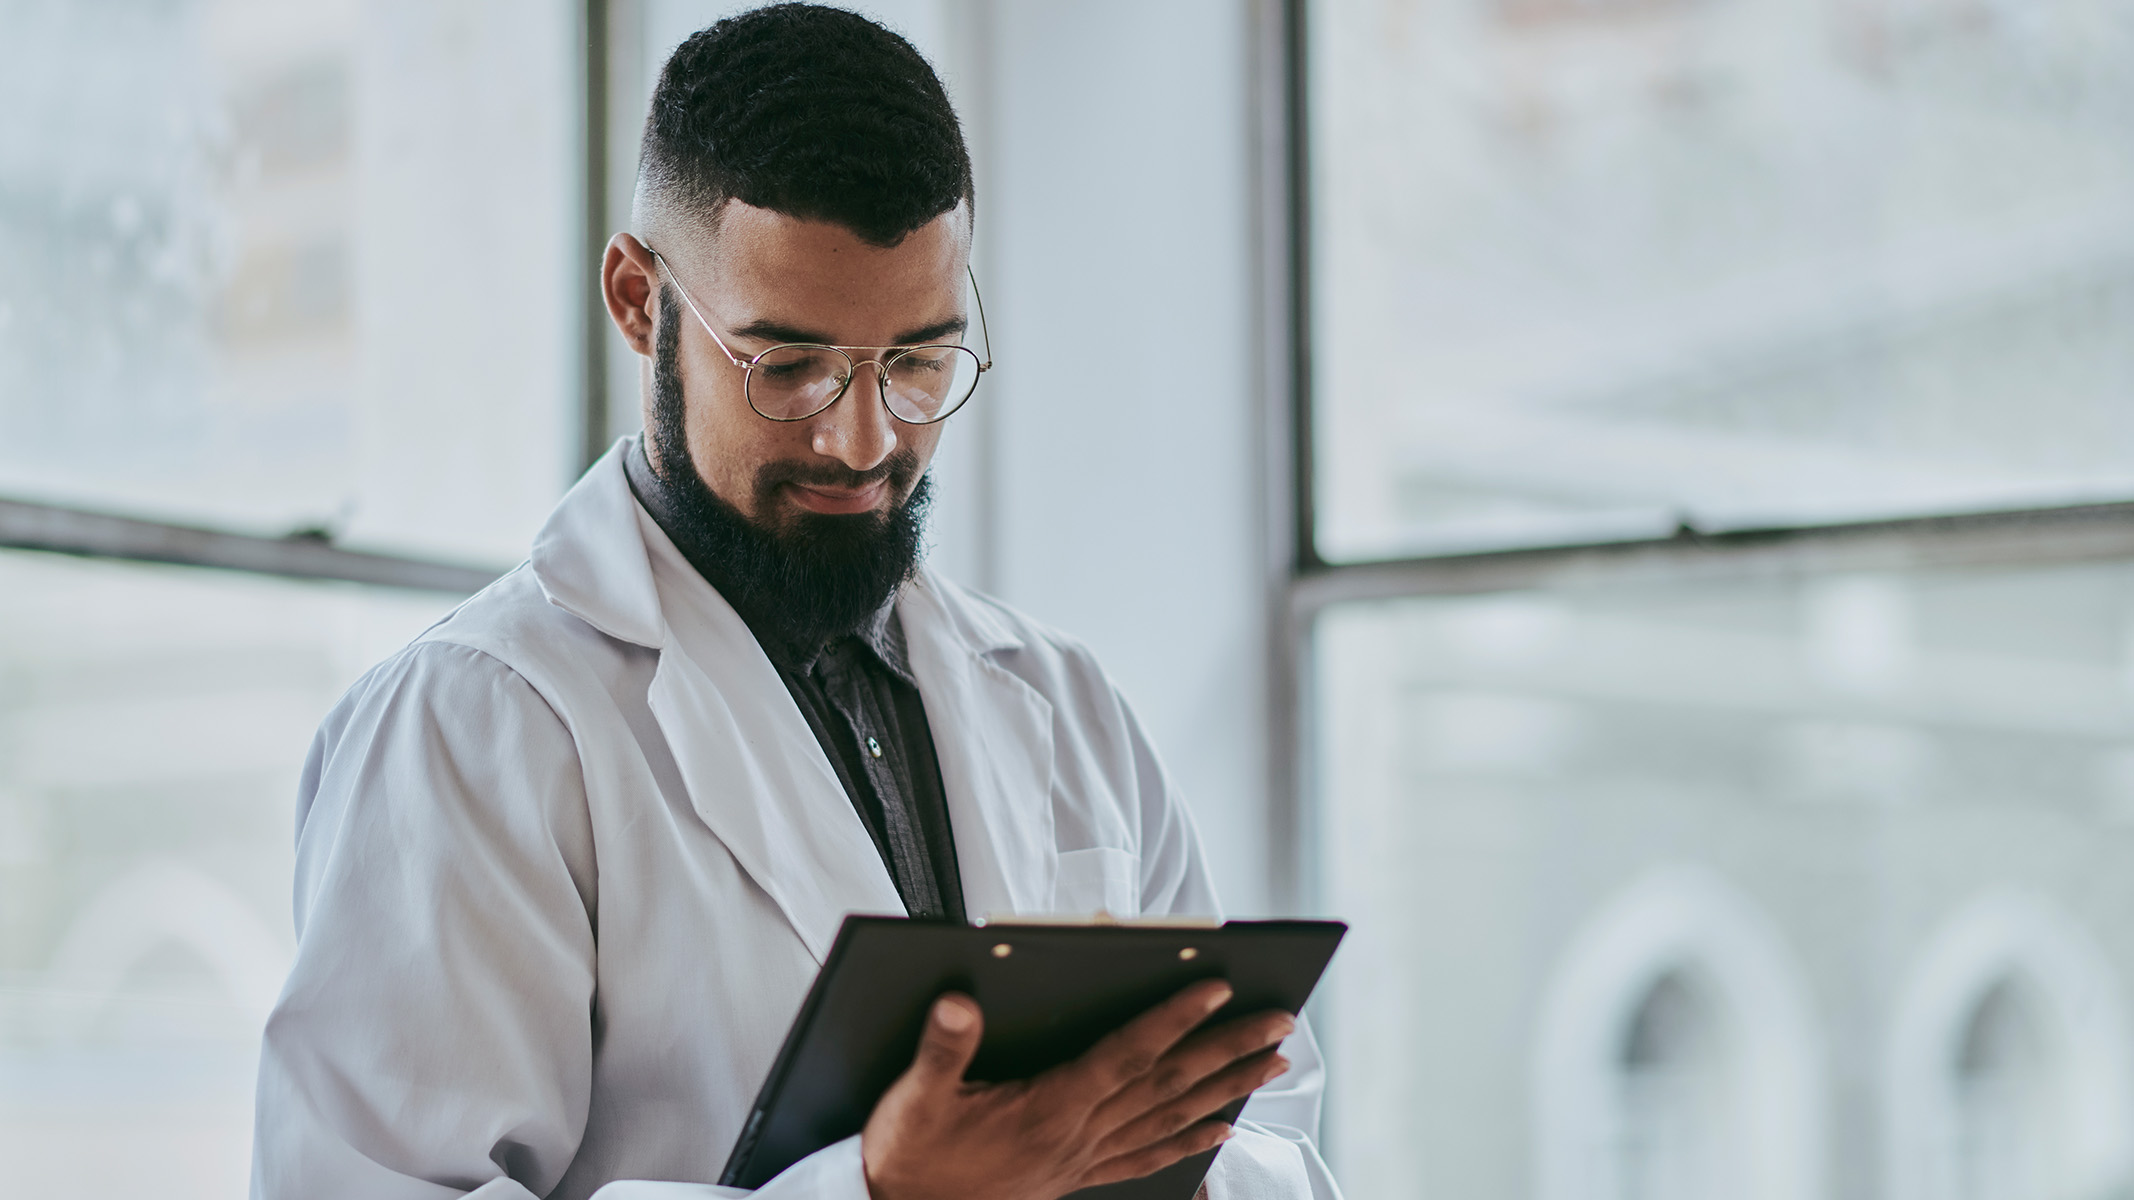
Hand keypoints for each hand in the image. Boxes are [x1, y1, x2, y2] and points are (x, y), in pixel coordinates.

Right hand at [861, 979, 1293, 1199]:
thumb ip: (942, 1049)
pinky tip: (1223, 1131)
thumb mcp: (913, 1098)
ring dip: (1227, 1088)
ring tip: (1273, 1063)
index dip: (1172, 1019)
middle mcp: (1079, 1135)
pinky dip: (1192, 1143)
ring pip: (1172, 1119)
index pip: (1125, 1054)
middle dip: (1228, 1049)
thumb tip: (958, 1001)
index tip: (1215, 989)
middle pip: (1169, 1085)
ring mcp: (1084, 1159)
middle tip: (1280, 1021)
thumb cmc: (908, 1155)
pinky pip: (1149, 1158)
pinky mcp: (1077, 1176)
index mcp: (1048, 1107)